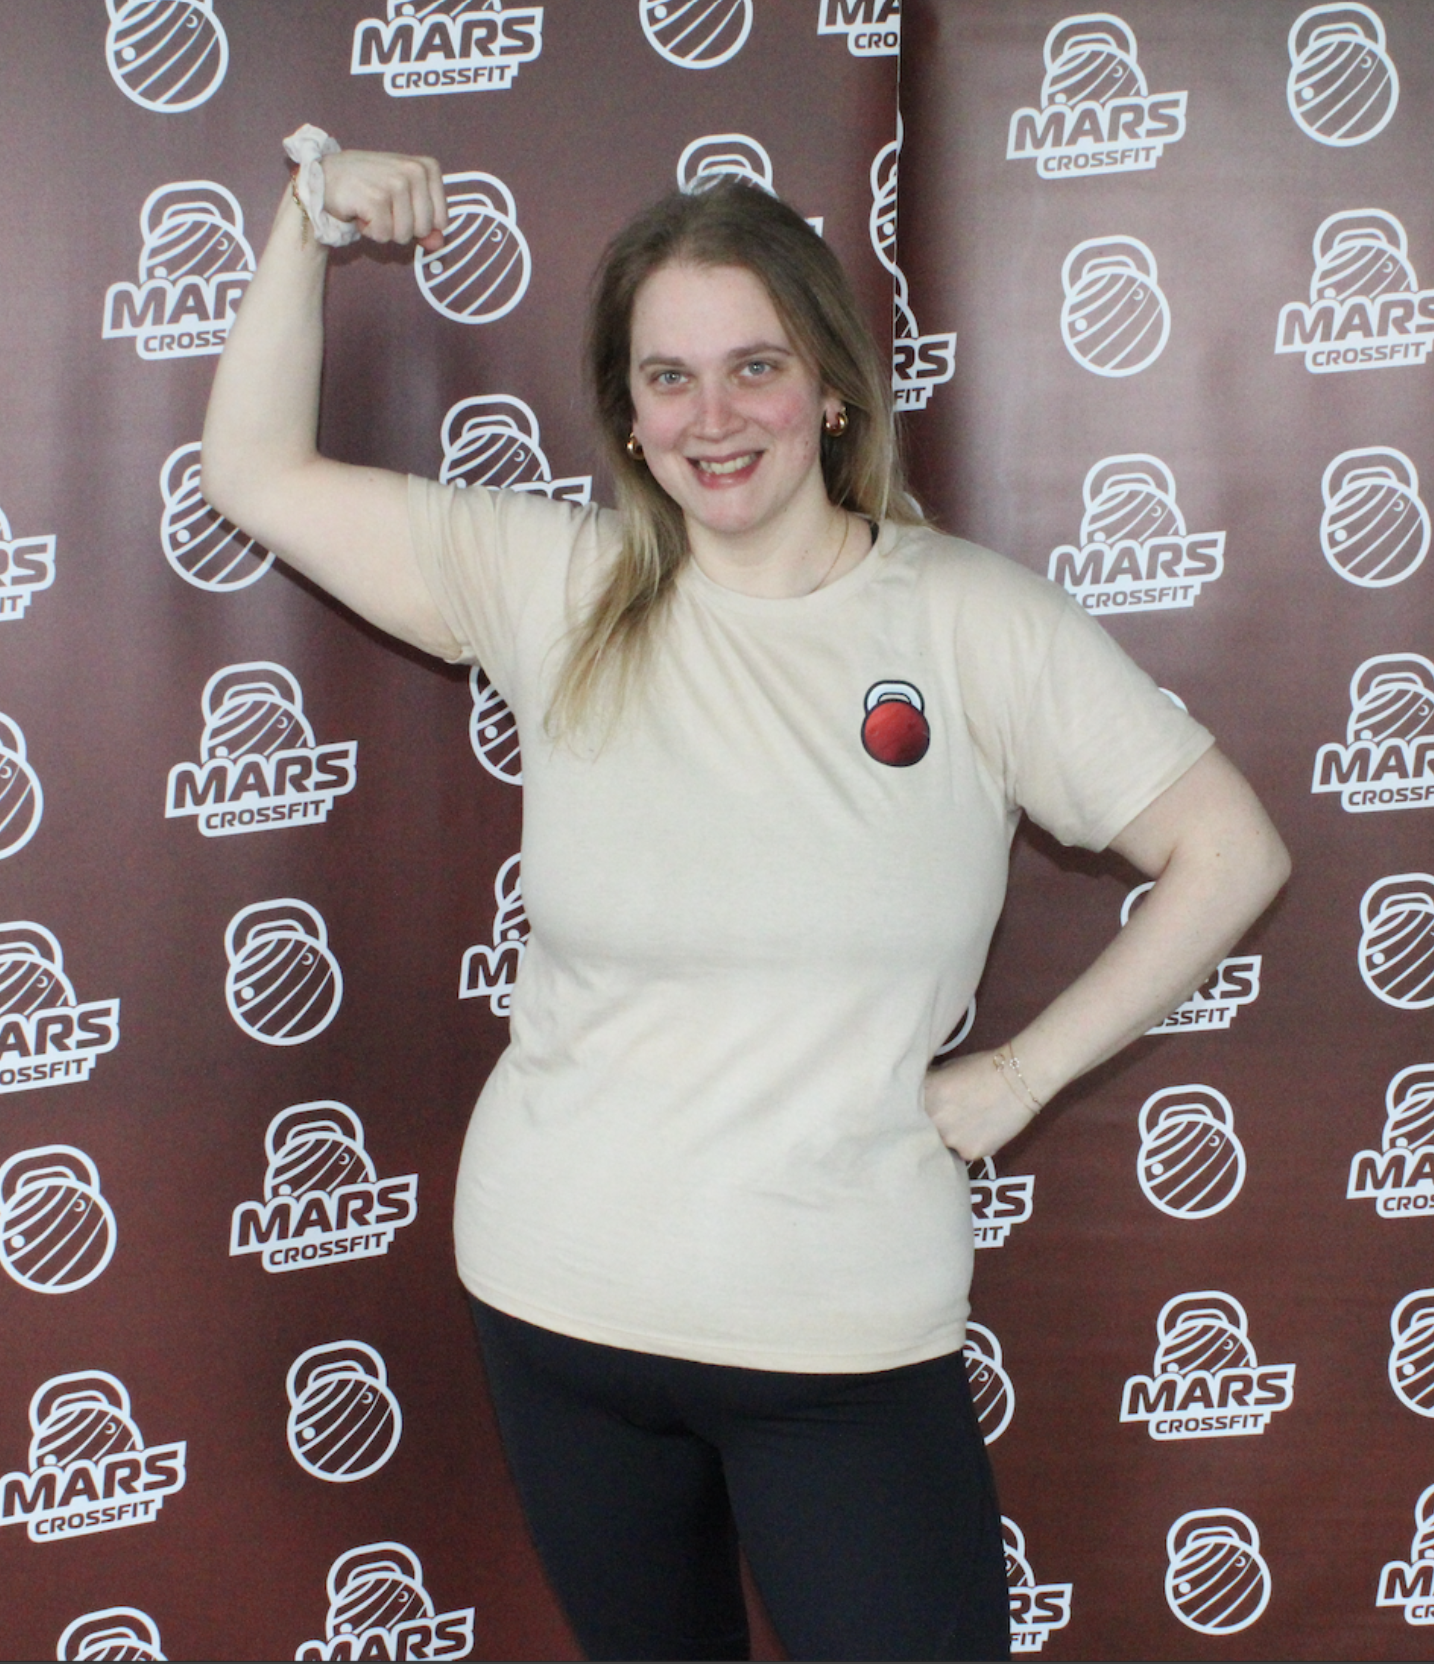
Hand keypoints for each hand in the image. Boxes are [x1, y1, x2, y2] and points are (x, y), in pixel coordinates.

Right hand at [319, 150, 446, 251]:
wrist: (326, 175)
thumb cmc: (368, 187)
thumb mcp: (403, 200)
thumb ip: (425, 223)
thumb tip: (437, 244)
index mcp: (427, 168)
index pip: (441, 221)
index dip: (419, 224)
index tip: (399, 206)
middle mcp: (414, 171)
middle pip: (423, 230)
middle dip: (400, 228)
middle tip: (381, 206)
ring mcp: (395, 183)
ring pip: (403, 235)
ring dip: (383, 229)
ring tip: (370, 207)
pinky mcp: (376, 198)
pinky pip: (383, 235)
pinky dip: (369, 230)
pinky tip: (359, 210)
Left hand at [923, 1050, 1035, 1161]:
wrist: (1018, 1079)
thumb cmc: (980, 1067)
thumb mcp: (945, 1069)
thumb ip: (929, 1086)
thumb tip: (918, 1093)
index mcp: (922, 1097)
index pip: (905, 1111)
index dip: (912, 1111)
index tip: (920, 1111)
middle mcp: (931, 1121)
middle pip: (922, 1131)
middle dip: (931, 1125)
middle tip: (949, 1117)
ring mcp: (950, 1140)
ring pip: (944, 1143)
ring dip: (951, 1136)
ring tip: (968, 1122)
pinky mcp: (970, 1153)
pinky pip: (964, 1151)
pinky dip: (970, 1142)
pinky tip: (983, 1129)